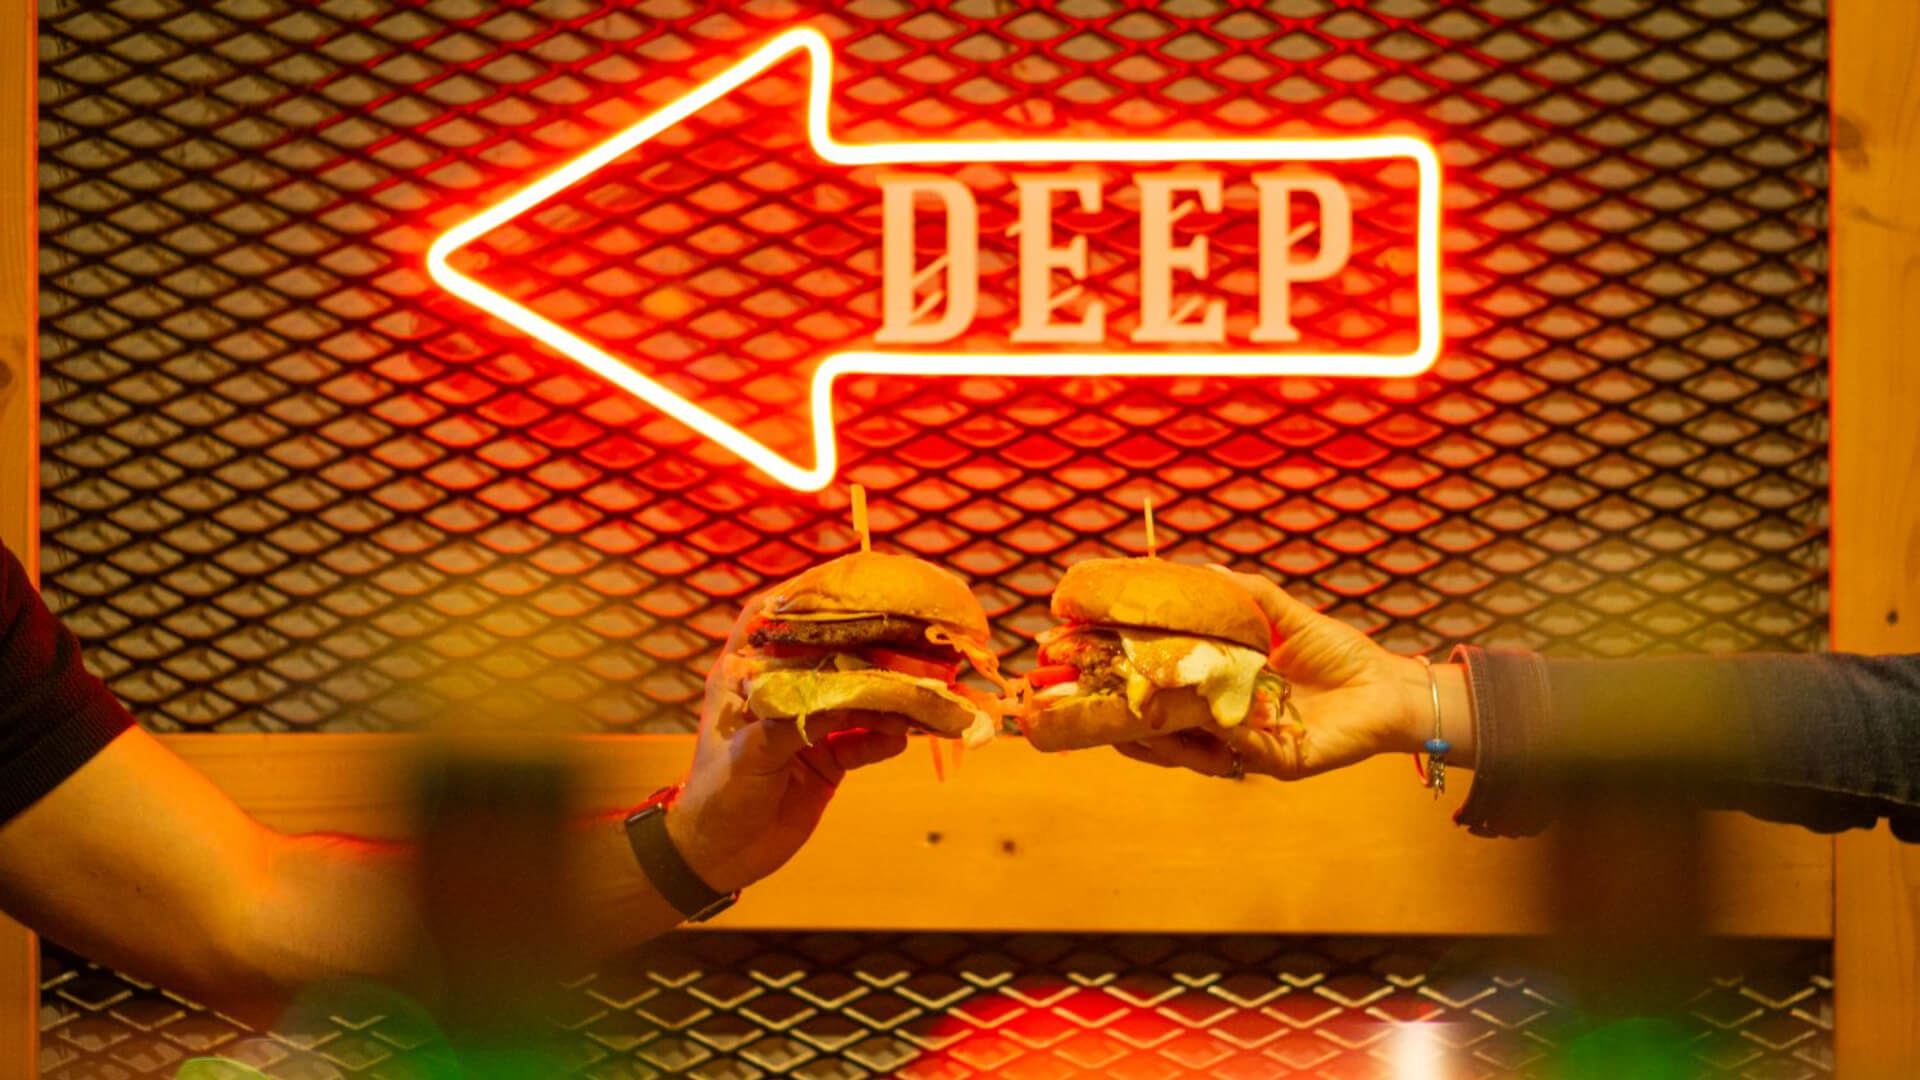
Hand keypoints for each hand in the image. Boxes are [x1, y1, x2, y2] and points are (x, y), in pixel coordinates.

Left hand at [665, 592, 909, 892]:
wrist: (720, 858)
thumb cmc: (717, 798)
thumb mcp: (748, 756)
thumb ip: (791, 725)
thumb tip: (839, 699)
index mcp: (744, 677)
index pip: (770, 617)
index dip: (802, 593)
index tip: (841, 577)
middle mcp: (778, 692)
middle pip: (828, 653)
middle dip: (868, 644)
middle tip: (909, 632)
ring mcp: (806, 723)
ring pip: (855, 696)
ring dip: (887, 695)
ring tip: (920, 693)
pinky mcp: (827, 757)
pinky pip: (864, 739)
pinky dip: (885, 737)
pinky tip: (904, 737)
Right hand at [1114, 567, 1468, 780]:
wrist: (1390, 686)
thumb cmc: (1339, 654)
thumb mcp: (1286, 617)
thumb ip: (1248, 596)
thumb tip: (1204, 570)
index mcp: (1220, 695)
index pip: (1158, 699)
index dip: (1123, 686)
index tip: (1091, 664)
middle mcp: (1225, 728)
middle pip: (1159, 735)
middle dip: (1123, 721)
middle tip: (1093, 697)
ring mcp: (1249, 749)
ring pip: (1189, 752)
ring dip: (1161, 732)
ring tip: (1137, 707)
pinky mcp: (1280, 763)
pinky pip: (1239, 753)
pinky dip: (1218, 735)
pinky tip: (1203, 716)